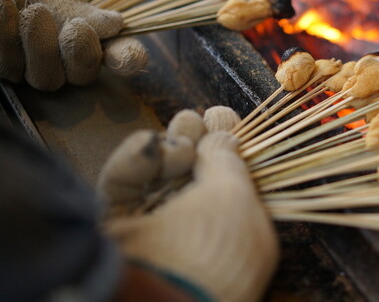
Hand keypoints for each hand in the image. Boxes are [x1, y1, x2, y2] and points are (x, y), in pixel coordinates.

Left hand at [0, 0, 146, 90]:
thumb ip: (74, 6)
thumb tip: (116, 25)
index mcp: (82, 30)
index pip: (116, 54)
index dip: (128, 58)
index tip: (129, 55)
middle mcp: (60, 56)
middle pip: (83, 76)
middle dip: (82, 53)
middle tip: (76, 26)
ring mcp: (27, 66)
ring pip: (46, 78)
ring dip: (40, 43)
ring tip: (28, 9)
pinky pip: (8, 67)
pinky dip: (6, 35)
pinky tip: (3, 4)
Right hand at [97, 106, 279, 301]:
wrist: (156, 296)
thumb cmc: (212, 248)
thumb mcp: (236, 196)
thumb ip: (228, 161)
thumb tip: (225, 137)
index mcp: (238, 232)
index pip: (233, 180)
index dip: (230, 146)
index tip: (225, 117)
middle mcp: (198, 232)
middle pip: (196, 174)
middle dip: (200, 139)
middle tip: (203, 116)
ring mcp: (157, 231)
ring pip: (161, 175)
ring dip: (172, 145)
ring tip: (182, 129)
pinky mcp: (118, 227)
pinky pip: (126, 184)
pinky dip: (137, 160)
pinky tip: (150, 146)